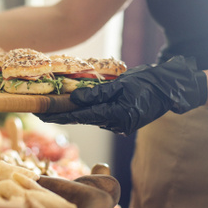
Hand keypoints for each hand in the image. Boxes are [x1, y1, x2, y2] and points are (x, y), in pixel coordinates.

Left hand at [36, 56, 207, 135]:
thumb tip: (73, 99)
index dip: (59, 114)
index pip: (81, 115)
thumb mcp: (122, 84)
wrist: (170, 89)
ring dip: (71, 113)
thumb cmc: (148, 83)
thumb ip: (97, 93)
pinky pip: (98, 115)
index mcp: (118, 115)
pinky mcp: (120, 121)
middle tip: (37, 111)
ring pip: (89, 117)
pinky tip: (72, 106)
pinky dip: (85, 110)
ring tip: (49, 106)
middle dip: (60, 115)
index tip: (41, 113)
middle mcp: (116, 124)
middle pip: (82, 119)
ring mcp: (118, 124)